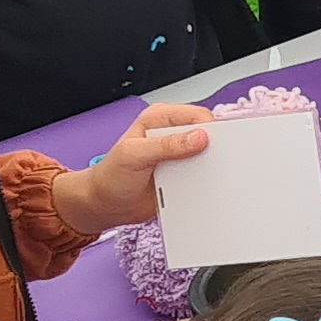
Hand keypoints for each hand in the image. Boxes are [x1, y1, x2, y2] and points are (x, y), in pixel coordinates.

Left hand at [45, 101, 213, 236]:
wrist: (106, 204)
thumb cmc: (110, 176)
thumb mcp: (133, 155)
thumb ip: (165, 145)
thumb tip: (198, 138)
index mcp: (159, 119)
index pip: (196, 116)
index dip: (209, 129)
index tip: (211, 146)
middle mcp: (172, 134)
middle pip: (208, 134)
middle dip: (214, 148)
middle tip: (208, 163)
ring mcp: (180, 155)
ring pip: (209, 156)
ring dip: (210, 167)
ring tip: (199, 177)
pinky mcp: (184, 173)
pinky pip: (205, 175)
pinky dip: (206, 181)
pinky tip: (197, 187)